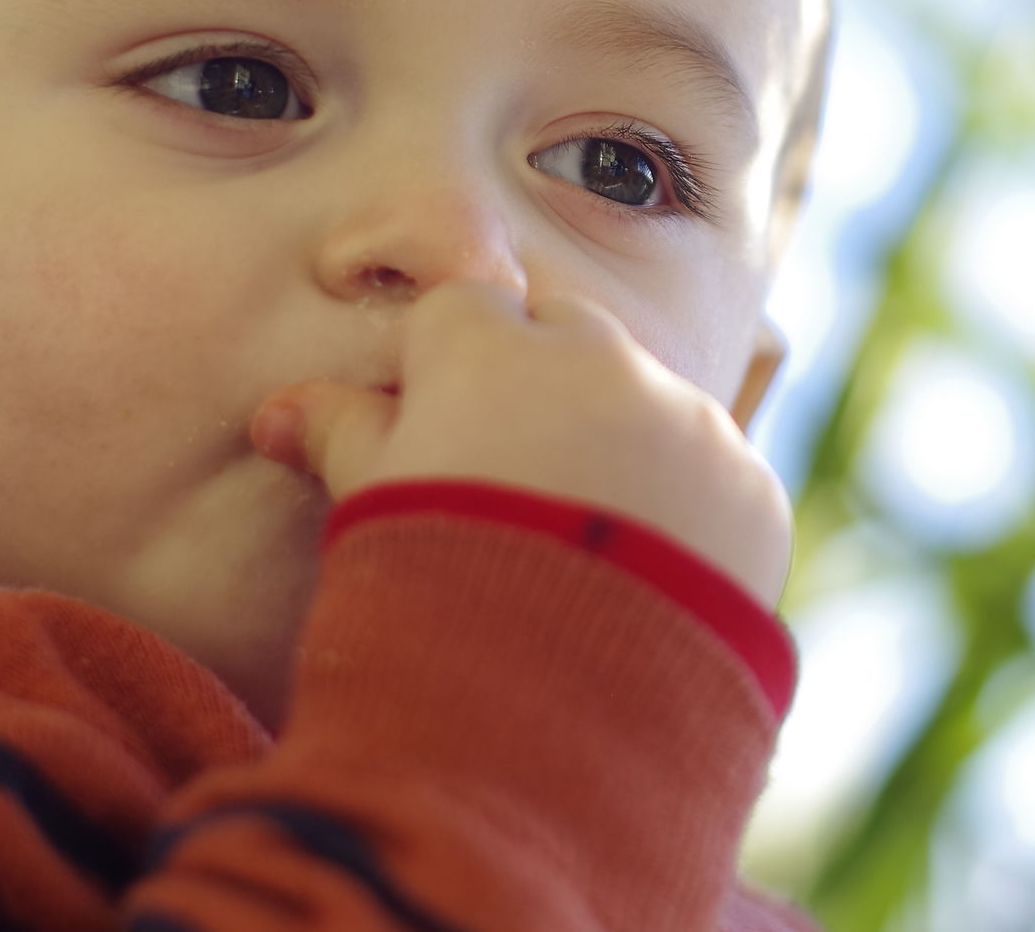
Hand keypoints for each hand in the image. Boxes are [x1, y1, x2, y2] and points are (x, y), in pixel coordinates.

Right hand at [250, 281, 793, 611]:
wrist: (547, 722)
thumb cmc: (428, 594)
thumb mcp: (367, 508)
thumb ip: (339, 435)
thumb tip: (281, 409)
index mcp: (492, 348)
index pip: (461, 312)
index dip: (440, 373)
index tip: (435, 436)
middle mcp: (603, 361)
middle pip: (567, 336)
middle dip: (542, 387)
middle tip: (513, 486)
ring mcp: (691, 423)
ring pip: (650, 404)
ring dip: (622, 448)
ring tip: (581, 553)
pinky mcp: (753, 492)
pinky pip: (717, 478)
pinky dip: (688, 513)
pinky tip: (646, 585)